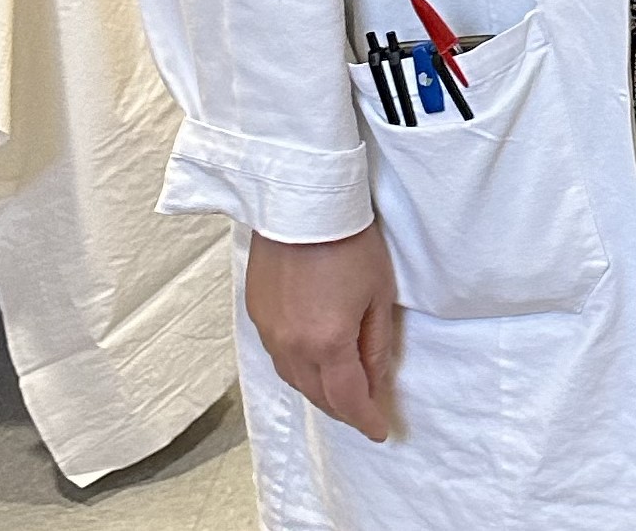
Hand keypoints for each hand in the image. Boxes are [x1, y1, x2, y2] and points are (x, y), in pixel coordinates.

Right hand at [245, 223, 399, 439]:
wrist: (302, 204)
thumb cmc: (349, 242)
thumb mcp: (378, 293)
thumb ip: (375, 343)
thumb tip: (375, 380)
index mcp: (326, 342)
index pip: (347, 397)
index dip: (365, 418)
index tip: (379, 430)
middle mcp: (291, 345)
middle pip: (317, 394)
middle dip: (342, 409)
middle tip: (364, 413)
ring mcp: (268, 331)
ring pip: (294, 379)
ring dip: (318, 391)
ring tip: (340, 393)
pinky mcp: (256, 314)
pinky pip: (278, 357)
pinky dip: (298, 368)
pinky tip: (312, 365)